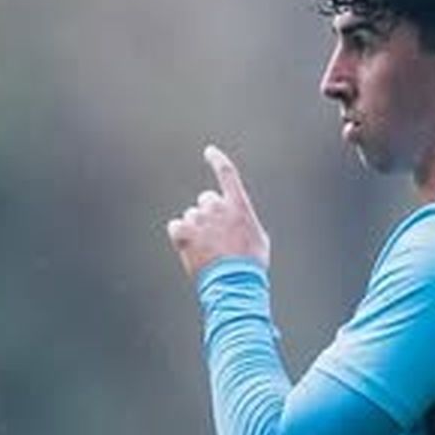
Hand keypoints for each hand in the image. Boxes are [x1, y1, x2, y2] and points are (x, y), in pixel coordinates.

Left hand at [166, 144, 269, 277]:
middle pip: (206, 199)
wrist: (234, 283)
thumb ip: (244, 220)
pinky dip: (181, 236)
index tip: (209, 151)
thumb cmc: (250, 265)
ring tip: (207, 250)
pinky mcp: (183, 232)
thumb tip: (236, 218)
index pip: (227, 174)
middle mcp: (217, 207)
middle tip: (216, 237)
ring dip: (196, 229)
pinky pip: (176, 226)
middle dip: (209, 214)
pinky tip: (192, 250)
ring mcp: (199, 219)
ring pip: (191, 216)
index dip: (217, 160)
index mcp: (238, 206)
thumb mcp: (258, 238)